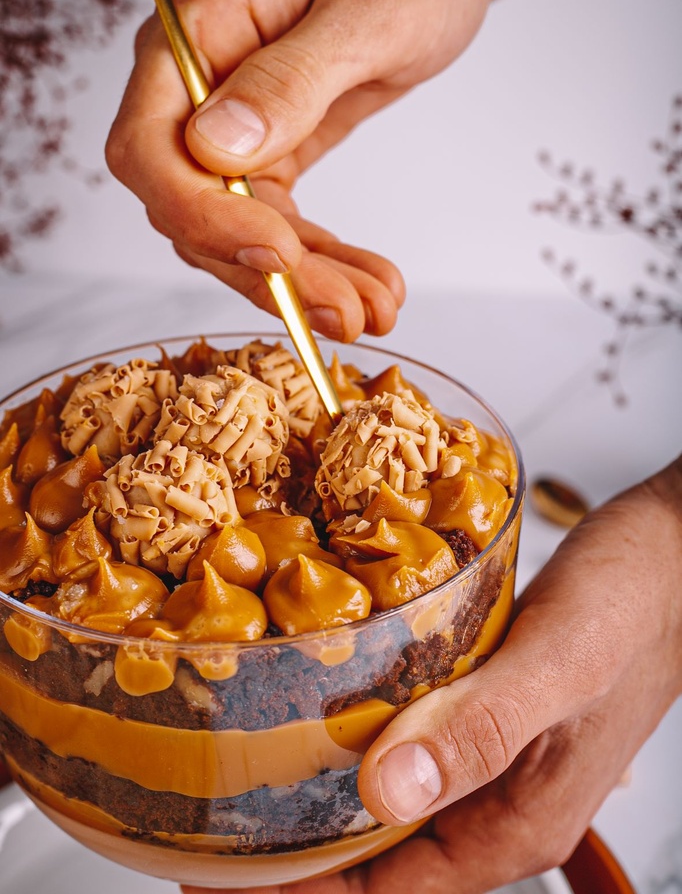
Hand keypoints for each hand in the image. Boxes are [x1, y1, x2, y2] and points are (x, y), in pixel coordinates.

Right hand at [106, 0, 493, 340]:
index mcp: (195, 30)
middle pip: (190, 208)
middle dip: (266, 271)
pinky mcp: (266, 160)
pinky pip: (278, 229)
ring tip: (373, 309)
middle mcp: (195, 87)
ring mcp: (226, 129)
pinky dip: (322, 266)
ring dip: (304, 284)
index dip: (204, 214)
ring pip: (237, 234)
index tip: (279, 252)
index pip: (151, 147)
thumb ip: (288, 80)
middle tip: (343, 311)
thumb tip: (216, 148)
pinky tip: (369, 286)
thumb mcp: (364, 15)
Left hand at [181, 456, 681, 893]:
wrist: (671, 553)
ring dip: (317, 789)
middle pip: (377, 855)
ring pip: (386, 795)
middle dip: (292, 848)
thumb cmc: (636, 605)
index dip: (299, 889)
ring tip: (240, 764)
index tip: (219, 868)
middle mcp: (496, 800)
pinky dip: (353, 732)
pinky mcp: (480, 706)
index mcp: (516, 821)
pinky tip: (314, 701)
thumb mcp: (559, 665)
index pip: (389, 891)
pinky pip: (405, 739)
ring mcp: (488, 754)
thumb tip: (386, 793)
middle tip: (209, 817)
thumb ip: (481, 729)